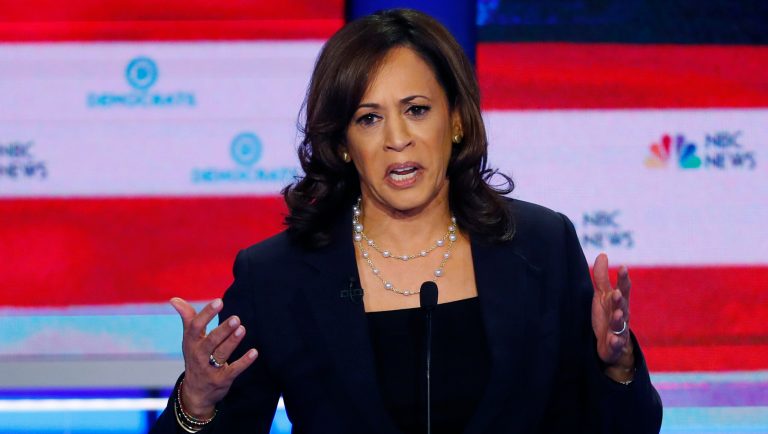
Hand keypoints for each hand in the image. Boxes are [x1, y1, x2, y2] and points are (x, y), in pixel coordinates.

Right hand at [170, 297, 257, 417]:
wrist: (195, 393)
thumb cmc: (195, 357)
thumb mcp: (189, 339)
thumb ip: (187, 318)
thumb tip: (174, 299)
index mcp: (191, 343)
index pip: (195, 327)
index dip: (207, 314)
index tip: (219, 302)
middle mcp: (198, 356)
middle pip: (210, 342)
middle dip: (223, 330)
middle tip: (236, 318)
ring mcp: (209, 369)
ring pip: (221, 354)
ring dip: (232, 342)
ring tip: (242, 329)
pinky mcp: (221, 380)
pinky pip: (233, 370)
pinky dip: (244, 362)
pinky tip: (254, 352)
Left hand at [591, 254, 634, 378]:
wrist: (612, 344)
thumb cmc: (607, 315)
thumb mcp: (603, 296)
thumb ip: (602, 277)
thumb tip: (603, 254)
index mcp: (618, 302)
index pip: (623, 289)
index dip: (623, 279)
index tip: (623, 267)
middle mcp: (621, 314)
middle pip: (622, 306)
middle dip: (620, 300)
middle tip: (616, 293)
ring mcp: (619, 330)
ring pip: (620, 324)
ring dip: (619, 319)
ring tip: (617, 314)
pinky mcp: (614, 345)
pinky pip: (615, 344)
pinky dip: (615, 342)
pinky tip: (613, 340)